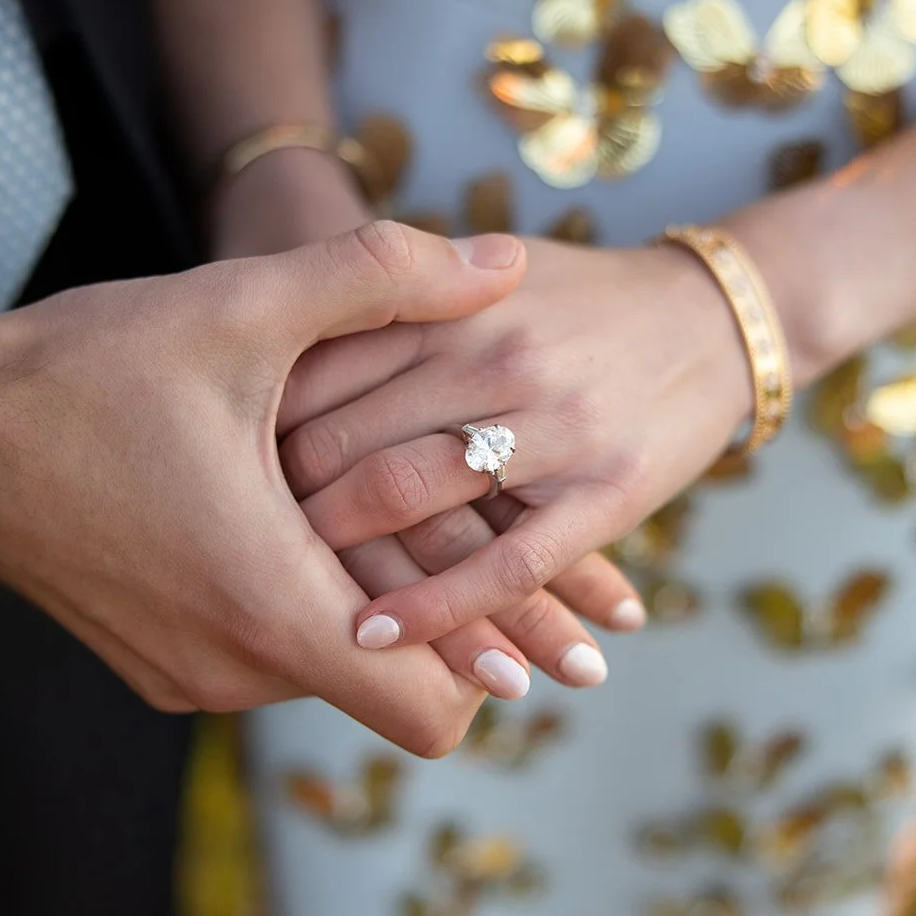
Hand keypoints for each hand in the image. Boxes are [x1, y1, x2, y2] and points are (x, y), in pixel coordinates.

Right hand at [0, 222, 523, 756]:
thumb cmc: (85, 370)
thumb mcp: (240, 307)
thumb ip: (384, 277)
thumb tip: (503, 258)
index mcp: (268, 603)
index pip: (433, 708)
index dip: (496, 646)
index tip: (532, 582)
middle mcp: (235, 668)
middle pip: (394, 687)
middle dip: (456, 617)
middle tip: (503, 537)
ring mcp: (192, 674)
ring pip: (334, 668)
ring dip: (379, 599)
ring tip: (415, 511)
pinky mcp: (161, 662)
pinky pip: (272, 656)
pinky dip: (313, 602)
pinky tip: (313, 518)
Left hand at [216, 154, 644, 695]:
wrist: (715, 317)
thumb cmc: (580, 301)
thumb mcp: (483, 280)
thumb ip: (390, 301)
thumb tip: (277, 341)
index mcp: (451, 303)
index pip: (317, 366)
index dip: (247, 423)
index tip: (201, 466)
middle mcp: (493, 356)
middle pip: (348, 434)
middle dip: (271, 497)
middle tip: (213, 544)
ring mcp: (552, 425)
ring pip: (415, 496)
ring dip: (334, 553)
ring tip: (275, 590)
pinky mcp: (606, 491)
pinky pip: (504, 561)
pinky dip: (435, 605)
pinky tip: (373, 636)